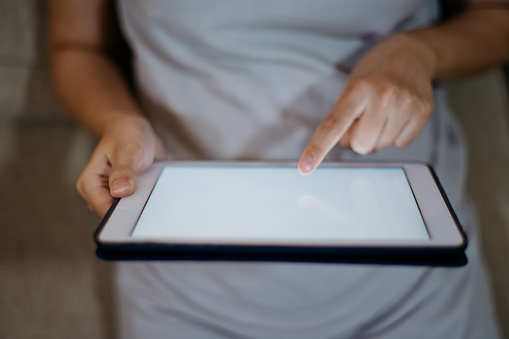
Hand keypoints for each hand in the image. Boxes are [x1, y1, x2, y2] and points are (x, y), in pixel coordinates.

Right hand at [77, 115, 165, 216]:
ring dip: (141, 204)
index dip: (121, 212)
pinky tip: (154, 191)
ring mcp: (113, 195)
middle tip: (148, 197)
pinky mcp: (127, 196)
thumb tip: (120, 191)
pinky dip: (147, 200)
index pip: (103, 208)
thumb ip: (124, 171)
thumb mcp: (127, 150)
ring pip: (128, 211)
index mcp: (89, 183)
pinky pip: (138, 206)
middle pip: (116, 213)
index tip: (138, 209)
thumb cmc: (126, 135)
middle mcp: (98, 192)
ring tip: (151, 189)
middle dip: (132, 208)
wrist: (134, 130)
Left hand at [298, 34, 435, 174]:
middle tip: (365, 117)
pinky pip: (401, 144)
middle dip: (359, 138)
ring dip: (377, 136)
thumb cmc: (375, 73)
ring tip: (383, 112)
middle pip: (360, 145)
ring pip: (380, 147)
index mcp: (358, 89)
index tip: (305, 168)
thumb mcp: (351, 87)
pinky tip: (398, 114)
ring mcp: (406, 103)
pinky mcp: (424, 111)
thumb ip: (344, 117)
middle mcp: (383, 95)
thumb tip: (346, 145)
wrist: (412, 53)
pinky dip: (396, 135)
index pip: (333, 125)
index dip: (318, 148)